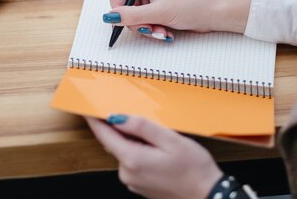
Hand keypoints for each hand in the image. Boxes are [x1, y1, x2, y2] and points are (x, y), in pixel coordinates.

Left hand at [86, 115, 222, 198]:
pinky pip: (133, 162)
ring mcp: (132, 181)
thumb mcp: (170, 139)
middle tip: (138, 116)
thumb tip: (116, 117)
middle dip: (121, 128)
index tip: (88, 107)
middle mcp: (127, 173)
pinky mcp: (140, 185)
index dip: (95, 119)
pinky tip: (158, 151)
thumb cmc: (193, 168)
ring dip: (134, 140)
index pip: (104, 135)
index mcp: (132, 159)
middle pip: (115, 142)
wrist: (208, 195)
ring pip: (125, 152)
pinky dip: (140, 151)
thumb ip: (141, 126)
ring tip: (157, 138)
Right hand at [104, 0, 252, 39]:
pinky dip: (153, 29)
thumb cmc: (193, 4)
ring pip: (135, 17)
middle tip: (149, 28)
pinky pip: (146, 22)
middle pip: (125, 6)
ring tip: (161, 31)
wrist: (216, 13)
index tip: (124, 21)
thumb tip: (109, 17)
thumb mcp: (159, 12)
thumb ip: (131, 16)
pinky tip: (165, 32)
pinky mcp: (159, 9)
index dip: (118, 8)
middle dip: (137, 22)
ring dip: (146, 28)